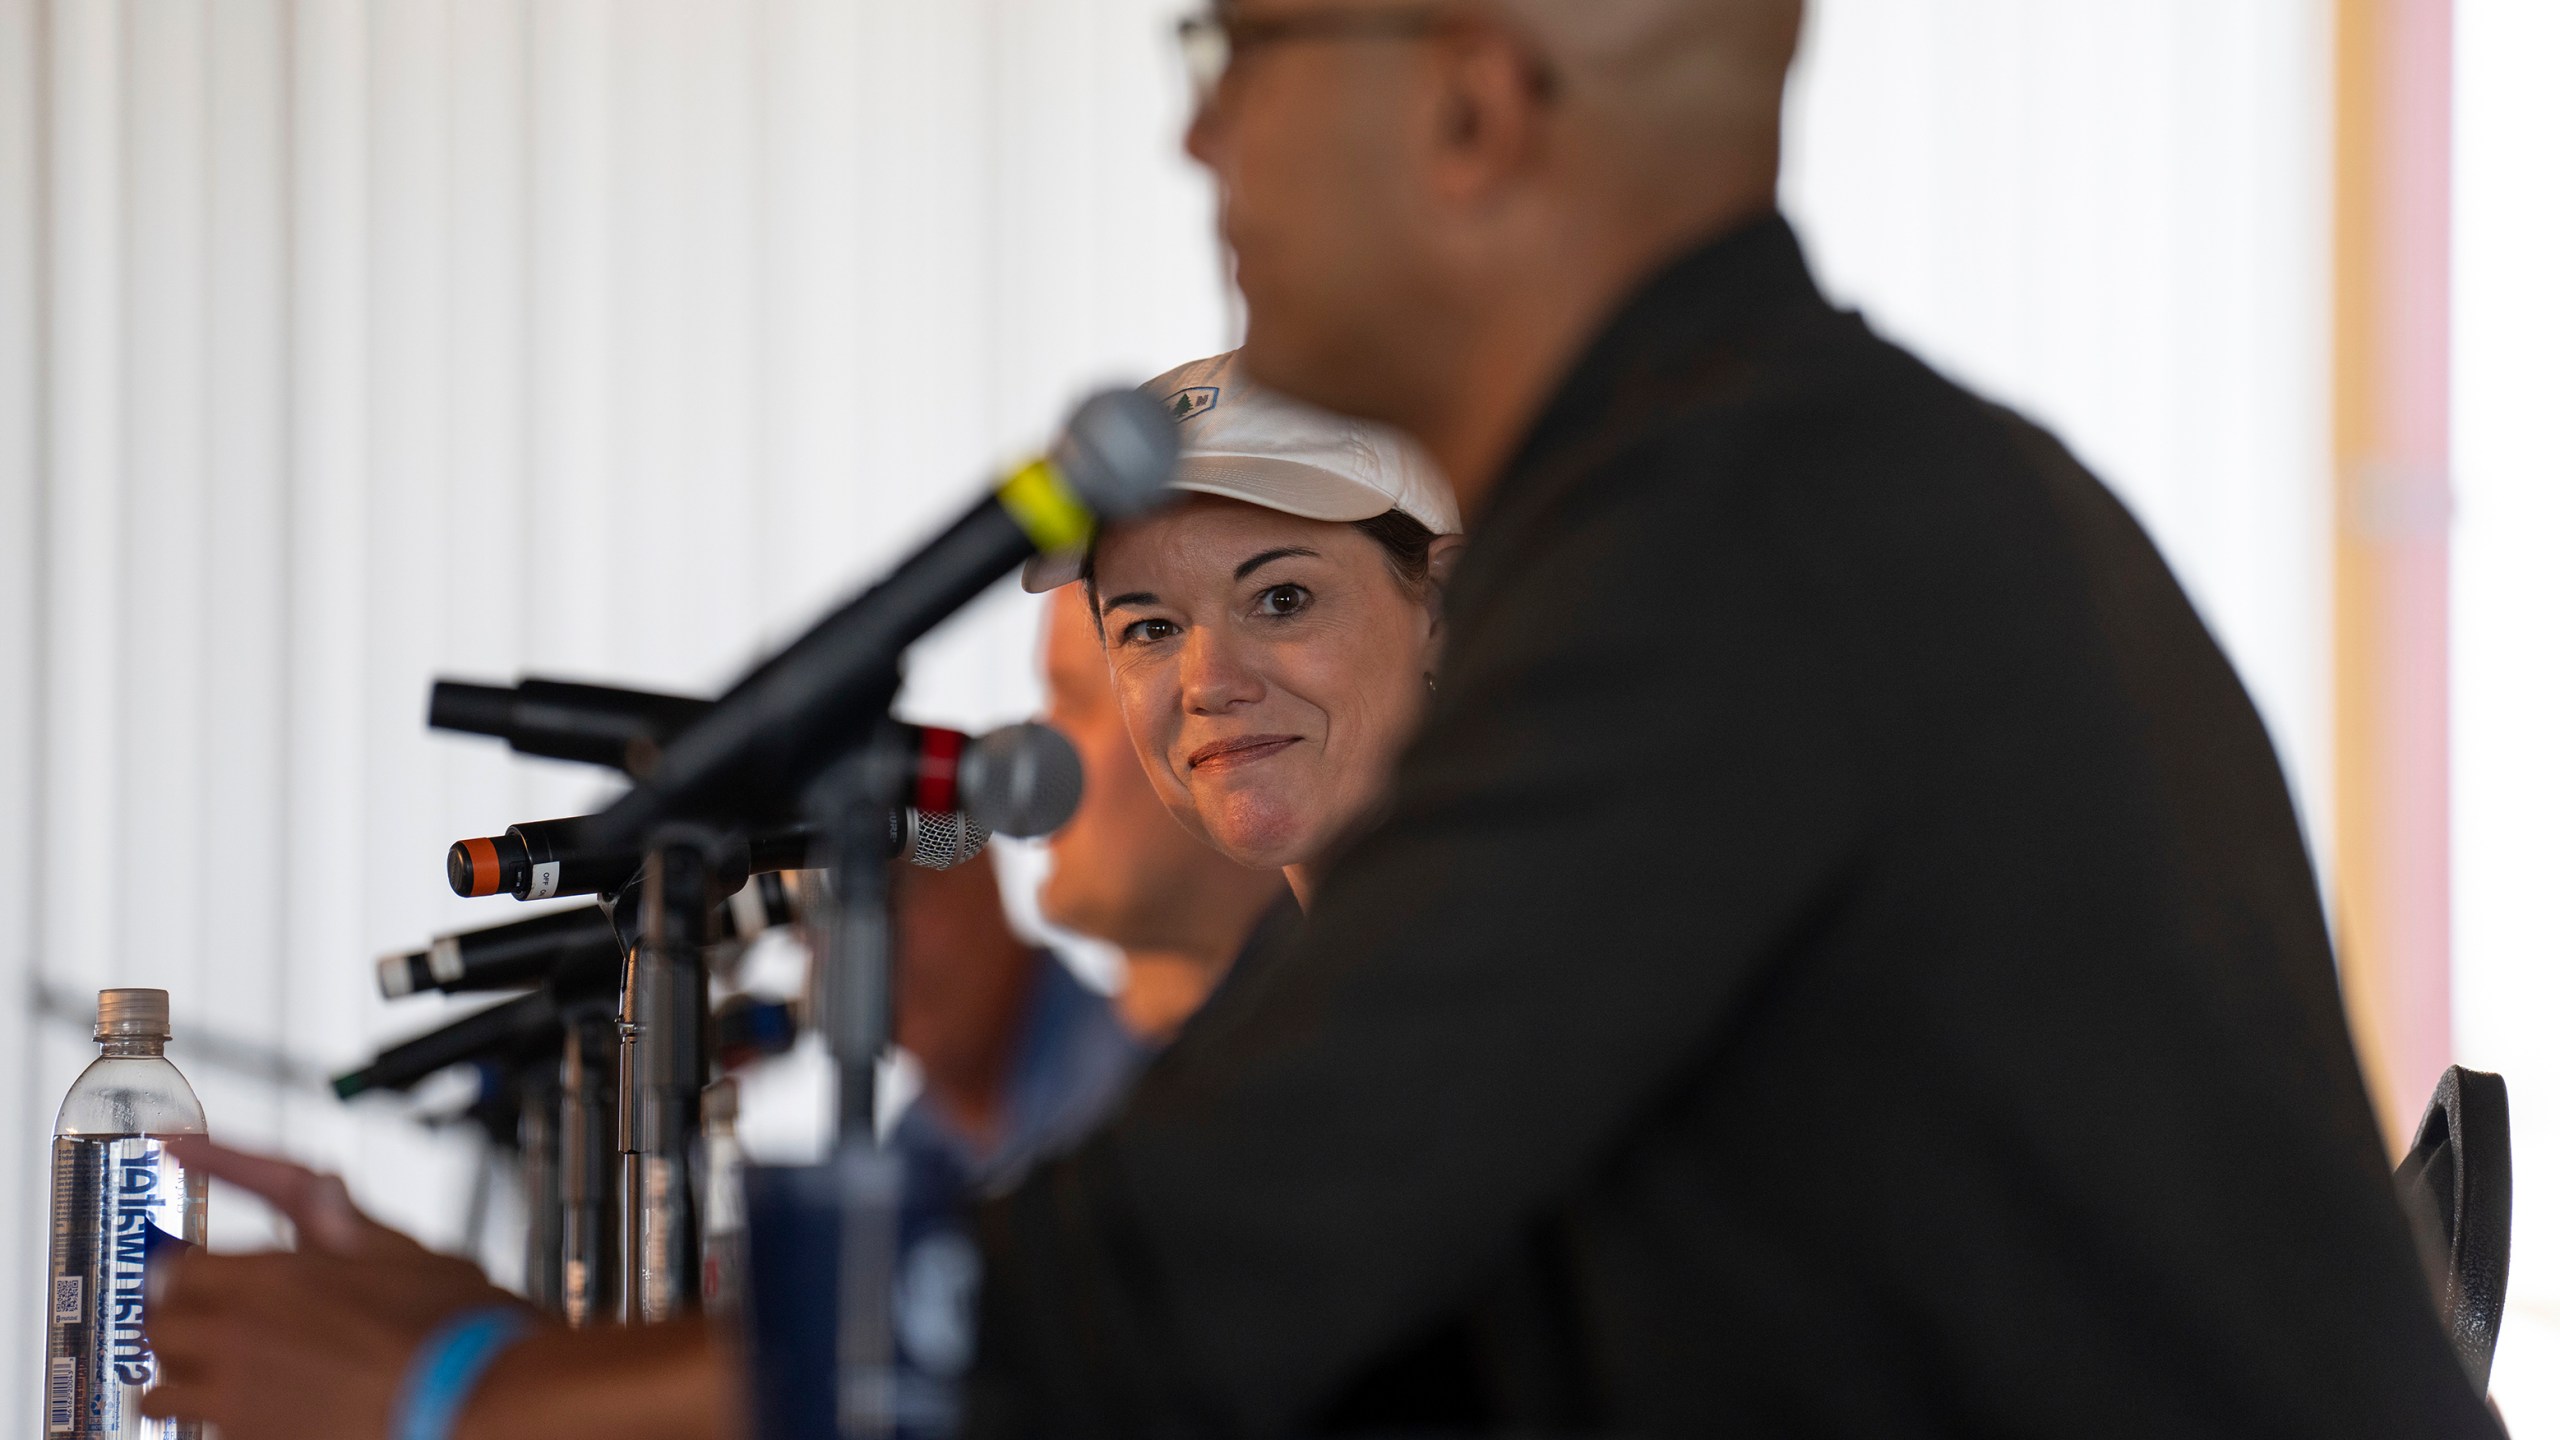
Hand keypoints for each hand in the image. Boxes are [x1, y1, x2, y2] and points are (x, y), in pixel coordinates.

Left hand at [139, 1139, 535, 1439]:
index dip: (185, 1264)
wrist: (478, 1402)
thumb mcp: (406, 1252)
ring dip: (182, 1375)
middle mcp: (240, 1341)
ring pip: (162, 1389)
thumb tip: (317, 1185)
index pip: (178, 1266)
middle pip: (158, 1325)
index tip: (187, 1264)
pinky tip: (253, 1408)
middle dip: (176, 1316)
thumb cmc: (456, 1331)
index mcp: (273, 1281)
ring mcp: (241, 1403)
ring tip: (215, 1371)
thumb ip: (344, 1222)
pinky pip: (203, 1431)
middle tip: (204, 1314)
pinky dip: (214, 1419)